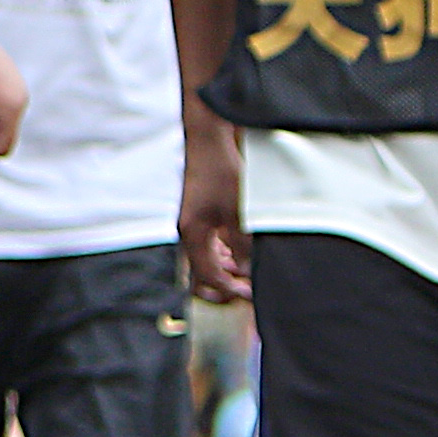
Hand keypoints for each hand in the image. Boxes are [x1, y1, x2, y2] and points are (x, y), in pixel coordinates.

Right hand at [178, 114, 248, 304]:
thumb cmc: (220, 173)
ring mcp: (193, 223)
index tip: (248, 294)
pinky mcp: (199, 214)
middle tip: (247, 287)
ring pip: (207, 258)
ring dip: (227, 268)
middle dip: (225, 282)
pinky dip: (225, 253)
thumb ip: (243, 246)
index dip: (229, 289)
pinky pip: (210, 244)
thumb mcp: (238, 213)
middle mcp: (189, 233)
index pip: (207, 276)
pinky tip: (240, 250)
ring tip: (247, 270)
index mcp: (193, 235)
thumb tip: (247, 271)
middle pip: (203, 271)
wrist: (209, 142)